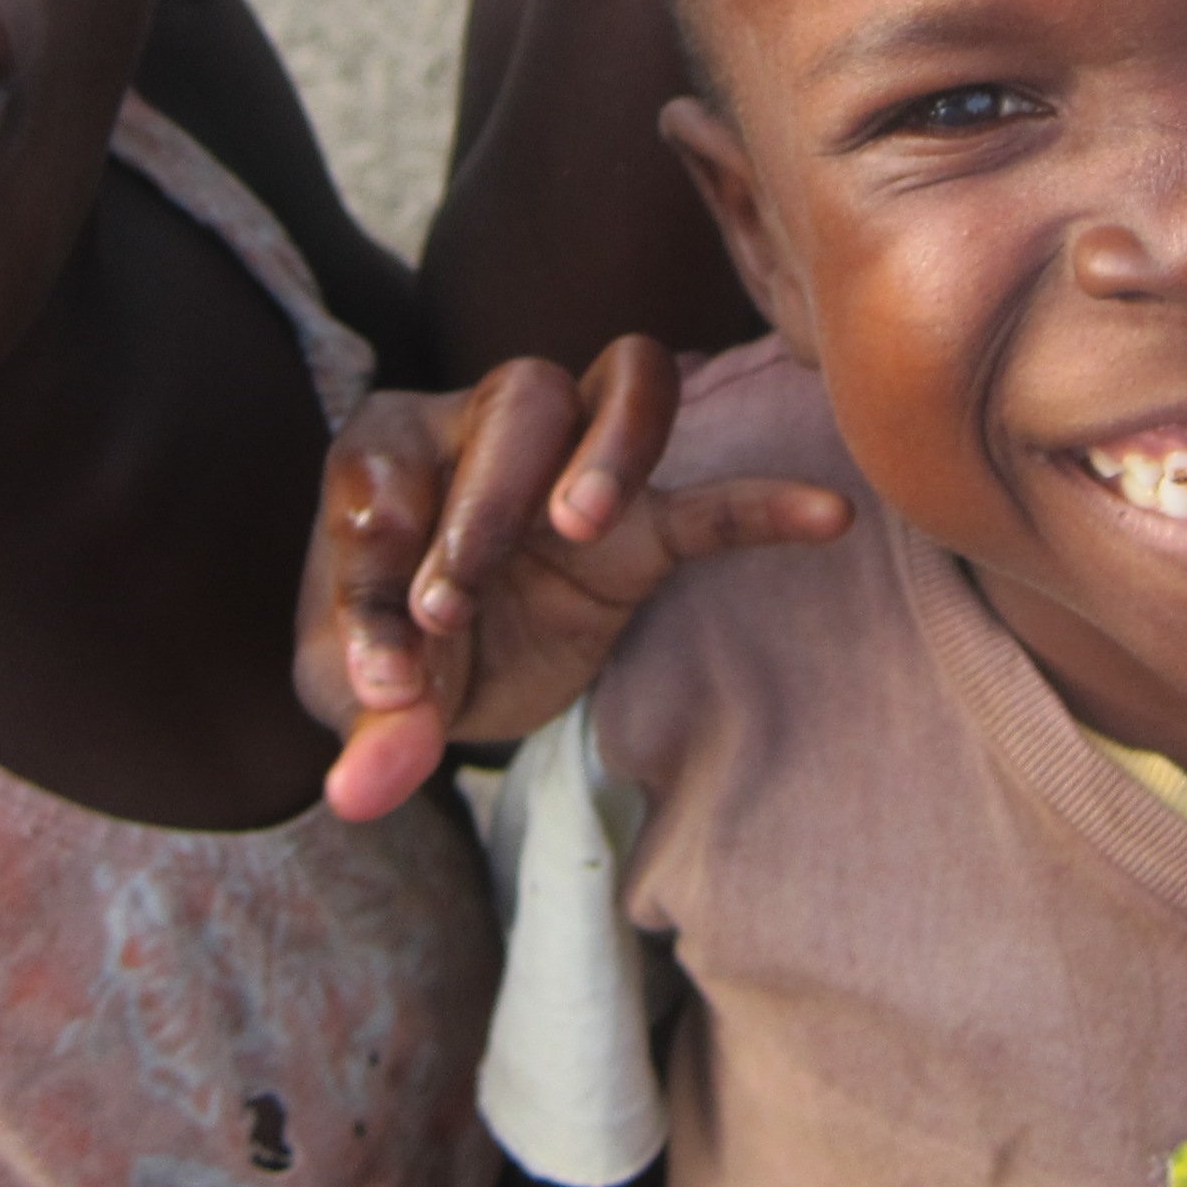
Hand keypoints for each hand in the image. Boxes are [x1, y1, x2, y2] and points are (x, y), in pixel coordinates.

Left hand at [299, 335, 850, 821]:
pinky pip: (710, 502)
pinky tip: (829, 516)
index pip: (385, 464)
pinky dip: (764, 505)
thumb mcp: (363, 699)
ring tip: (583, 524)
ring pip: (616, 389)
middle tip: (453, 607)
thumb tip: (358, 798)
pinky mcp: (642, 528)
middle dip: (484, 500)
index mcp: (391, 450)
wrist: (450, 673)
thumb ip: (372, 735)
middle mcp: (484, 428)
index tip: (387, 668)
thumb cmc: (391, 653)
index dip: (375, 562)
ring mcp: (573, 468)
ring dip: (608, 448)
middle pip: (515, 399)